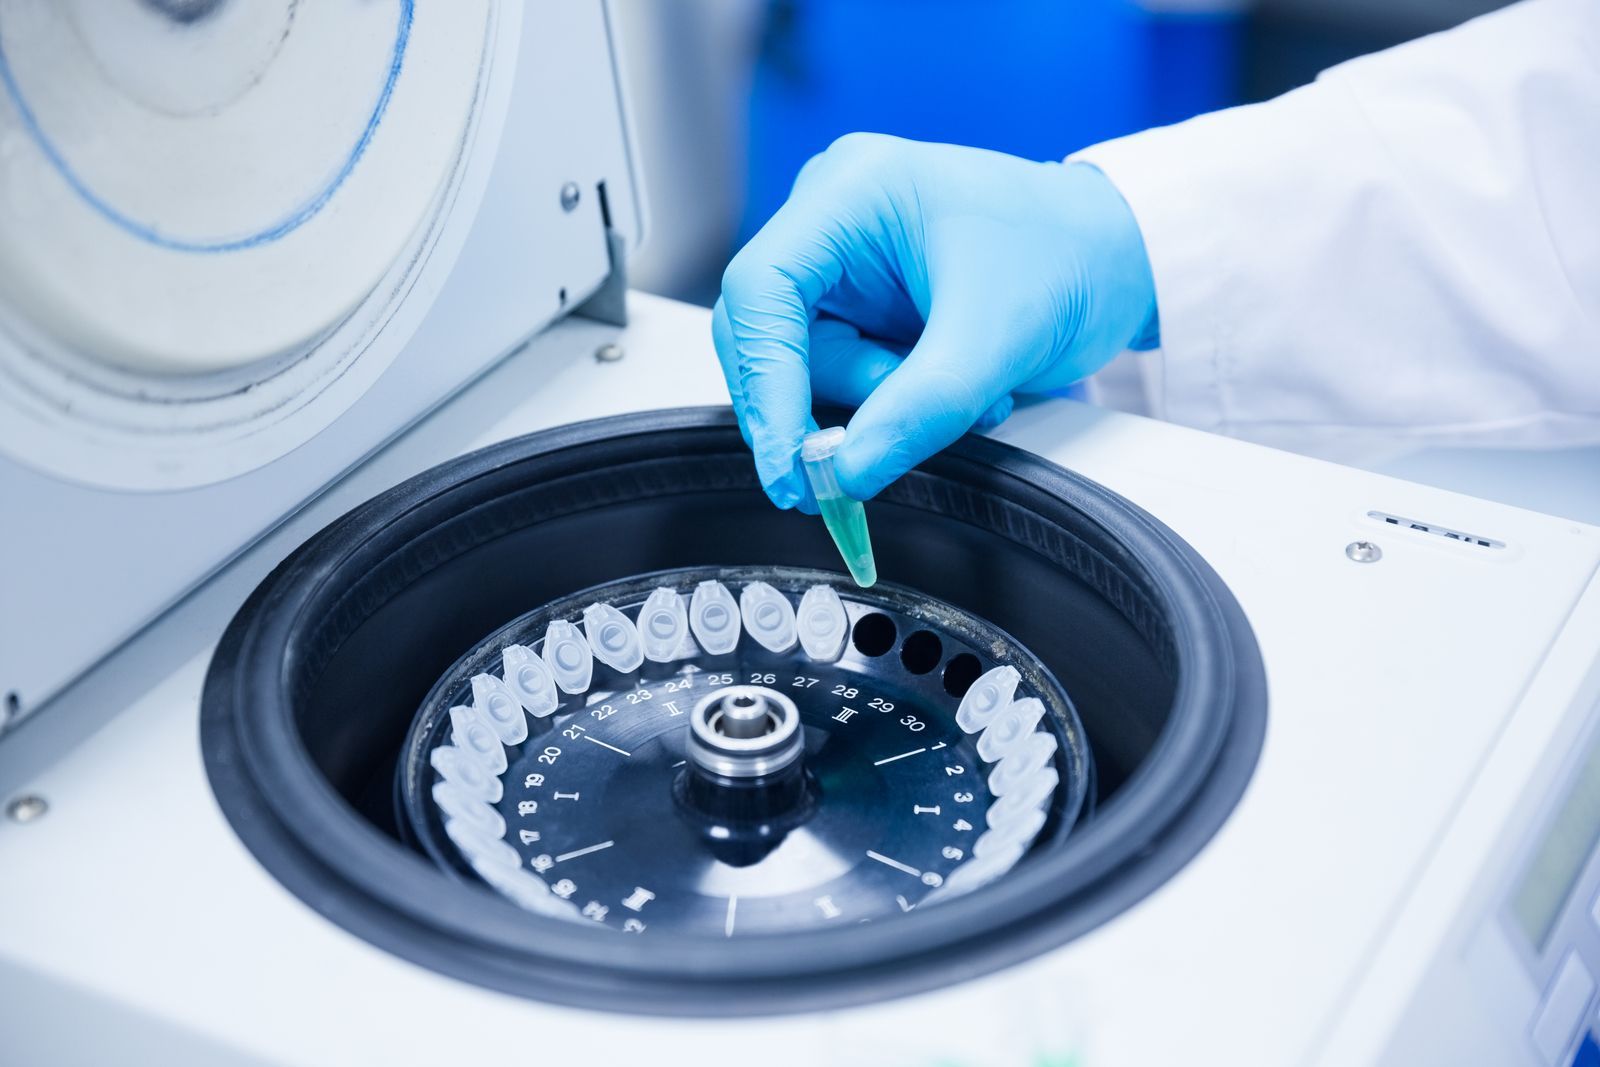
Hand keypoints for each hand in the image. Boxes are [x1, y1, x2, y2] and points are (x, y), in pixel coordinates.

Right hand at [714, 133, 1157, 507]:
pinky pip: (840, 374)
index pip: (761, 291)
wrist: (1118, 258)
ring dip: (878, 404)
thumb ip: (916, 410)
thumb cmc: (1070, 257)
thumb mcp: (996, 341)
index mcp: (850, 192)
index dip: (765, 383)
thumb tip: (843, 475)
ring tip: (966, 395)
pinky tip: (949, 387)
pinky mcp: (860, 301)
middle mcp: (831, 218)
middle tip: (872, 455)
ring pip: (808, 366)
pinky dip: (889, 401)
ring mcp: (842, 260)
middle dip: (831, 402)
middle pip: (773, 335)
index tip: (788, 462)